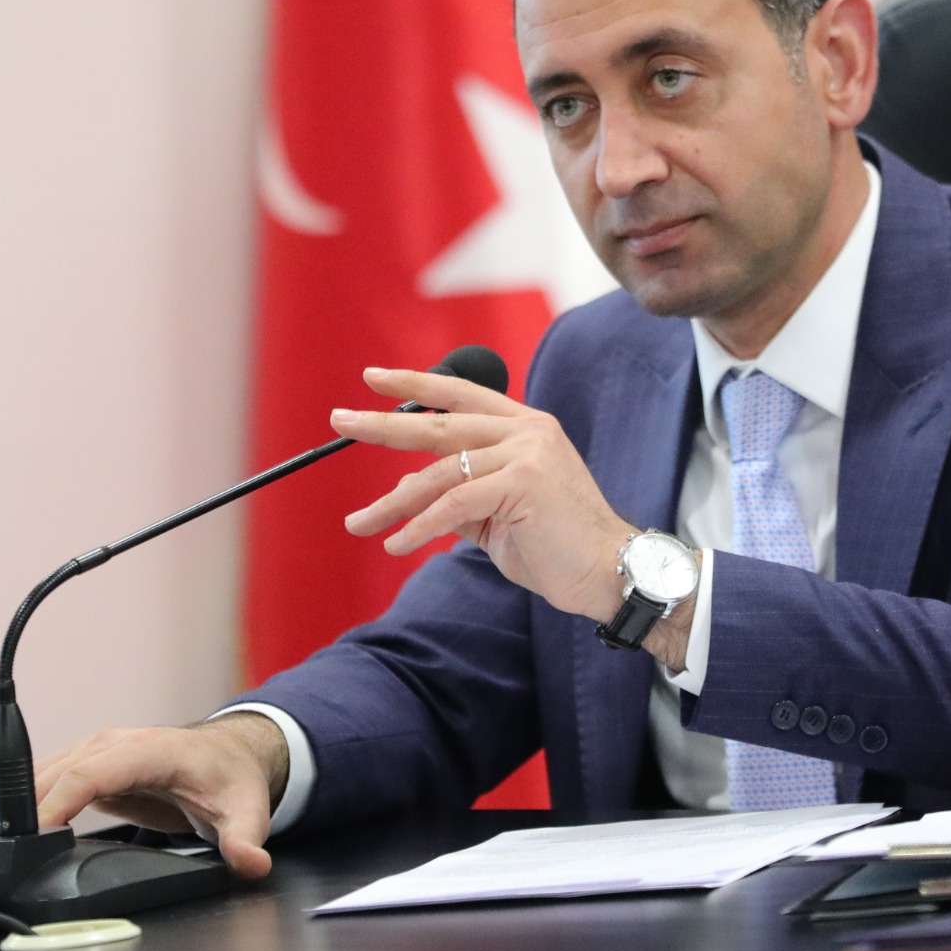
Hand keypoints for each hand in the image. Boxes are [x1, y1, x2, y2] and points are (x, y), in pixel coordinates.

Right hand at [34, 712, 288, 879]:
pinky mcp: (93, 765)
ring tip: (8, 846)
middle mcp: (119, 744)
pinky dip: (34, 804)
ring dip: (25, 806)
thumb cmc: (232, 778)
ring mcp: (101, 751)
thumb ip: (245, 840)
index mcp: (150, 750)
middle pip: (58, 773)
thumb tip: (251, 862)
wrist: (232, 754)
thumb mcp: (246, 812)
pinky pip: (52, 780)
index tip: (37, 835)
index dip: (59, 802)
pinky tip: (23, 832)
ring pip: (47, 774)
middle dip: (29, 810)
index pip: (91, 772)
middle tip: (10, 853)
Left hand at [336, 365, 639, 622]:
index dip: (416, 384)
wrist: (609, 572)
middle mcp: (526, 430)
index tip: (373, 378)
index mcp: (525, 426)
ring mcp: (525, 453)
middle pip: (439, 423)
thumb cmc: (557, 545)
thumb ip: (466, 492)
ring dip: (391, 503)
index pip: (461, 394)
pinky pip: (452, 506)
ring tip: (357, 522)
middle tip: (340, 420)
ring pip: (438, 473)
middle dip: (384, 423)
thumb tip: (417, 494)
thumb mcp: (503, 510)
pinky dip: (419, 527)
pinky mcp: (521, 483)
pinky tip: (396, 544)